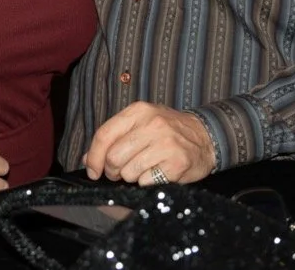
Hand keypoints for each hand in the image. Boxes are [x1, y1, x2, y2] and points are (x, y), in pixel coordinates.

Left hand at [82, 102, 215, 185]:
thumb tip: (88, 159)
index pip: (104, 134)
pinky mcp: (176, 163)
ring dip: (131, 177)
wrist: (206, 136)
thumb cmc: (169, 131)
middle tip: (120, 172)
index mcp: (139, 111)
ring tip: (143, 169)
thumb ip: (115, 137)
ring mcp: (166, 144)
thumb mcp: (142, 123)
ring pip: (129, 172)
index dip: (94, 157)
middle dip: (112, 171)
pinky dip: (147, 182)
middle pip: (114, 157)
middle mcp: (152, 124)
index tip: (93, 170)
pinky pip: (146, 182)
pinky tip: (157, 172)